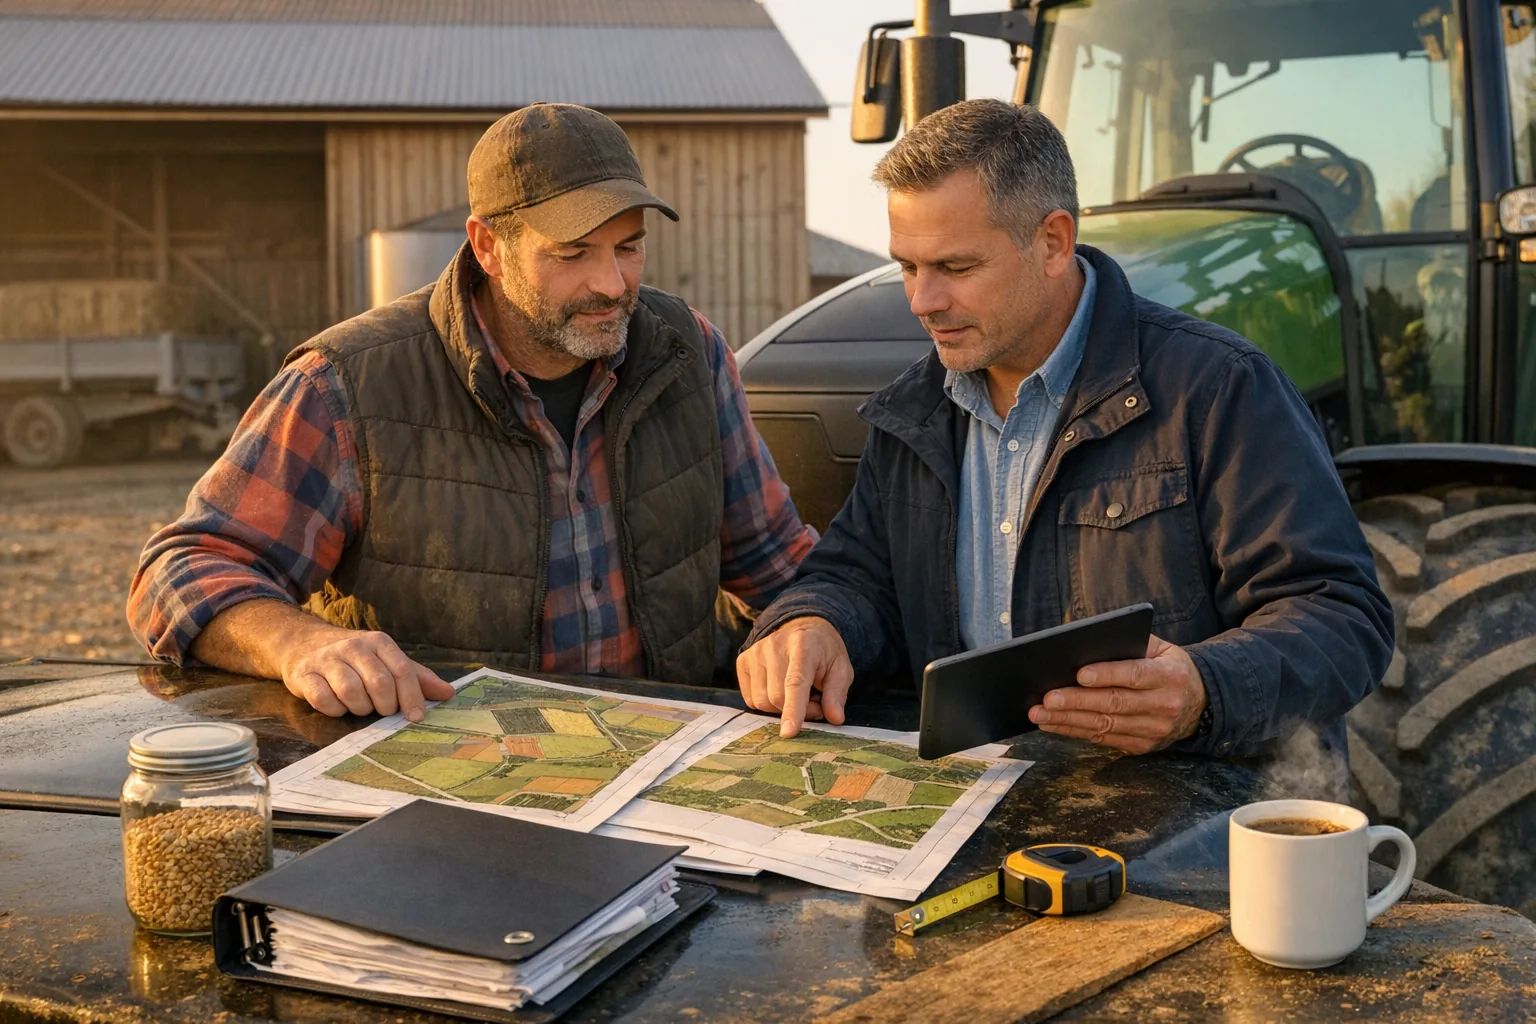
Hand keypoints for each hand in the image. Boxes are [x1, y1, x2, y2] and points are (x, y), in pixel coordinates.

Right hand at [277, 626, 455, 719]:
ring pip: (351, 692)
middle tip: (383, 710)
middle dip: (385, 705)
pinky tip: (338, 705)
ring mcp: (326, 659)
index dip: (412, 696)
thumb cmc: (357, 660)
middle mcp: (353, 647)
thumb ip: (417, 677)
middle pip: (379, 683)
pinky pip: (323, 700)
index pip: (402, 670)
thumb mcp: (388, 661)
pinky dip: (335, 710)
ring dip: (360, 708)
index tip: (417, 717)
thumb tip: (448, 693)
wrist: (306, 646)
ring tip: (360, 706)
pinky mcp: (304, 674)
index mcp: (378, 642)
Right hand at [736, 616, 854, 737]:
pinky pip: (751, 699)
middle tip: (814, 702)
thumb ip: (837, 693)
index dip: (793, 709)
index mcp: (803, 645)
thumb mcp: (840, 668)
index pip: (795, 682)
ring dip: (781, 708)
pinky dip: (767, 704)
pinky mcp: (743, 661)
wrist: (801, 627)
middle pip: (777, 697)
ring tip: (797, 695)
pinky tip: (780, 690)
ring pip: (762, 702)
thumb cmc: (822, 652)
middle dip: (798, 711)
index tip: (789, 732)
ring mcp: (755, 653)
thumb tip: (835, 718)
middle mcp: (774, 646)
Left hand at [1027, 635, 1205, 754]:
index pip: (1135, 675)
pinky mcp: (1142, 746)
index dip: (1107, 675)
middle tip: (1047, 698)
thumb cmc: (1169, 669)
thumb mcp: (1162, 649)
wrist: (1201, 704)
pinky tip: (1054, 724)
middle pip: (1115, 704)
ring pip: (1105, 726)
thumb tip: (1086, 646)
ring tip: (1040, 713)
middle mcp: (1163, 706)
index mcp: (1170, 677)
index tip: (1079, 674)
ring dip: (1068, 720)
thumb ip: (1131, 644)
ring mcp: (1153, 730)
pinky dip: (1075, 732)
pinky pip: (1104, 739)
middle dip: (1077, 701)